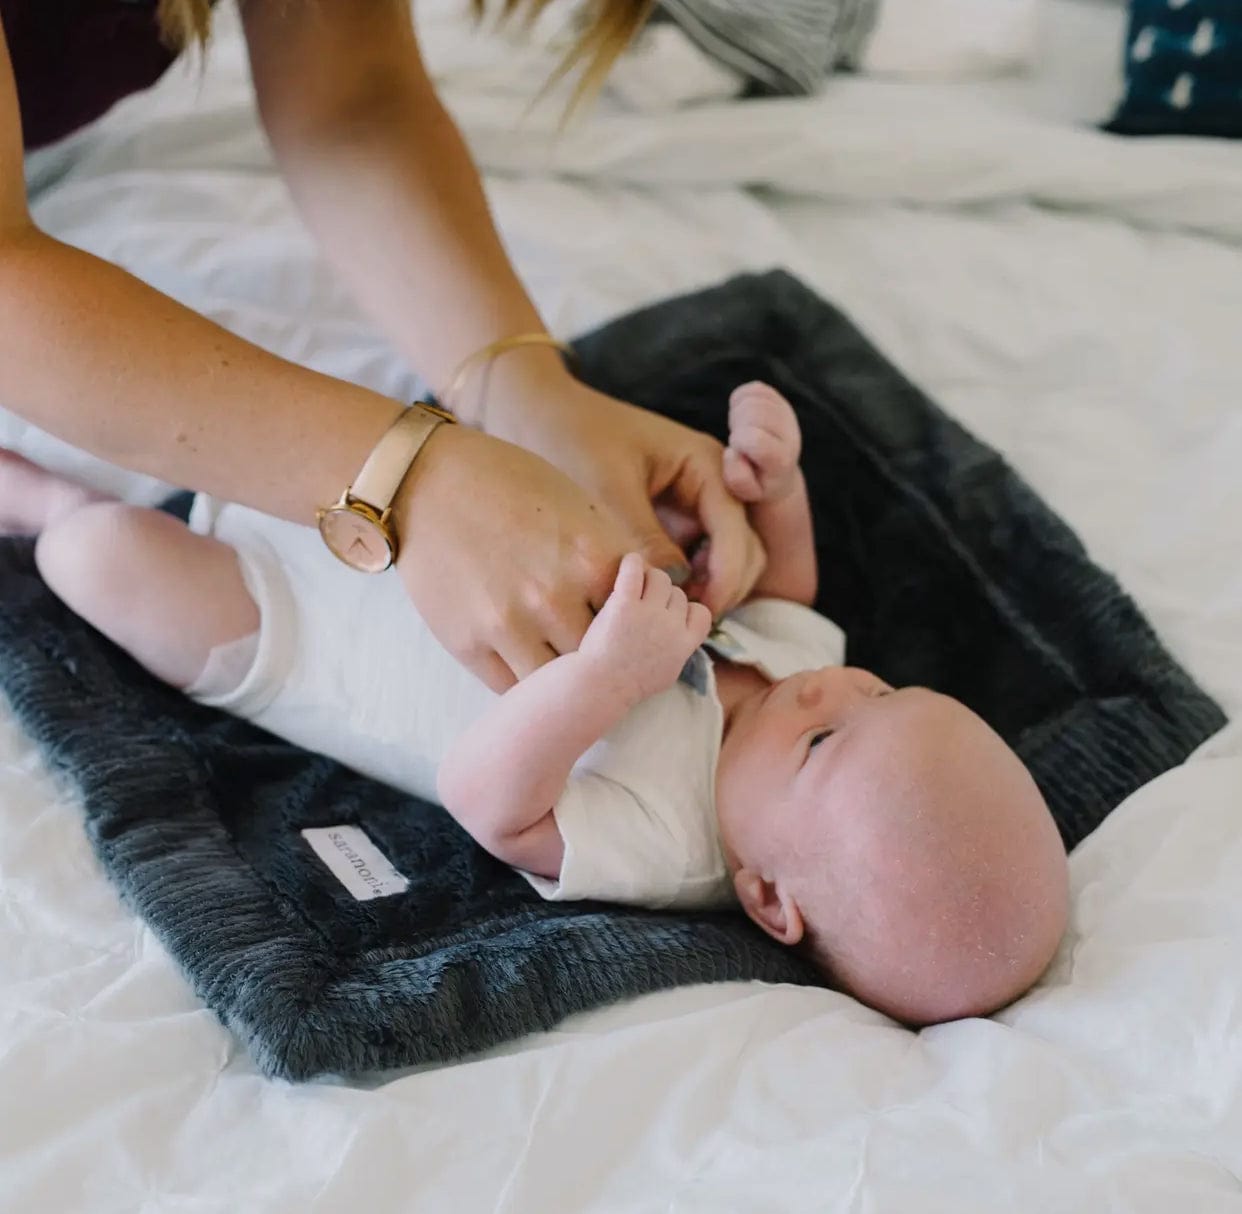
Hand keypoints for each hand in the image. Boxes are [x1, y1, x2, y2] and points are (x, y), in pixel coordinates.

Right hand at [394, 425, 630, 691]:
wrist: (428, 480)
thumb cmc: (508, 483)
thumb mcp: (577, 506)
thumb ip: (610, 558)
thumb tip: (640, 601)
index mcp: (593, 559)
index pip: (637, 617)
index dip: (633, 624)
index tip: (625, 626)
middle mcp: (555, 597)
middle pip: (602, 657)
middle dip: (601, 657)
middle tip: (598, 657)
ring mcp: (509, 624)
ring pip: (556, 682)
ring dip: (561, 678)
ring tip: (562, 669)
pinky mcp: (467, 643)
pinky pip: (510, 687)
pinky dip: (524, 683)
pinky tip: (528, 664)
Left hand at [481, 363, 765, 619]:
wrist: (532, 414)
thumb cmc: (569, 439)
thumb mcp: (607, 490)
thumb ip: (643, 539)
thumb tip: (672, 594)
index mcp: (707, 464)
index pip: (738, 532)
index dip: (725, 579)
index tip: (697, 613)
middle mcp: (712, 485)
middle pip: (745, 553)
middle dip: (722, 591)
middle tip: (681, 625)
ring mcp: (695, 507)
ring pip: (724, 565)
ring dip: (704, 594)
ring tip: (662, 619)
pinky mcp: (673, 525)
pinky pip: (692, 565)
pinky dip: (681, 589)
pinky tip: (649, 607)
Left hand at [580, 553, 712, 703]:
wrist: (600, 687)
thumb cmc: (628, 684)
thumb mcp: (666, 673)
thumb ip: (678, 651)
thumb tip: (685, 635)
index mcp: (684, 644)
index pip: (701, 612)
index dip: (687, 610)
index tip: (669, 615)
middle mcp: (670, 626)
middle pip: (677, 594)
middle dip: (662, 598)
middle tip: (641, 606)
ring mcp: (648, 614)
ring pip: (660, 578)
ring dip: (649, 579)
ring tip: (632, 588)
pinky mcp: (624, 604)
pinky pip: (634, 570)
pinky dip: (632, 563)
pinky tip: (628, 564)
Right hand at [722, 382, 802, 503]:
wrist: (776, 475)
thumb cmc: (756, 484)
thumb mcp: (746, 491)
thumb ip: (738, 477)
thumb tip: (733, 452)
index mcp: (781, 459)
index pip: (756, 438)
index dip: (738, 442)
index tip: (736, 452)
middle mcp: (790, 434)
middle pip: (754, 412)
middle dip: (737, 424)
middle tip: (736, 441)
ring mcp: (787, 415)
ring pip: (753, 398)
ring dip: (738, 413)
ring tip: (739, 431)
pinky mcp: (780, 401)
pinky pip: (754, 388)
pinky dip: (741, 400)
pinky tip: (742, 419)